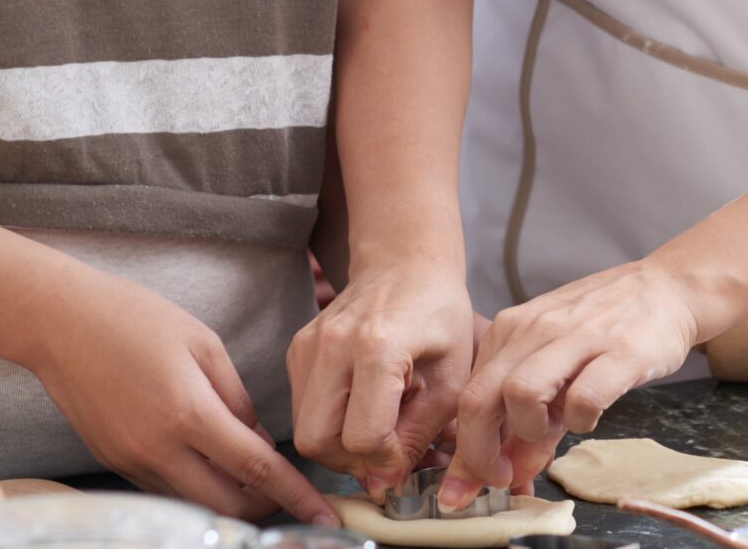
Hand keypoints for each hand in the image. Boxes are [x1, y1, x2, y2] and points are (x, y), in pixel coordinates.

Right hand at [25, 265, 335, 522]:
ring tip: (253, 477)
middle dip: (265, 507)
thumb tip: (258, 440)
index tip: (323, 514)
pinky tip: (209, 462)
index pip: (256, 470)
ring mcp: (132, 462)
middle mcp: (158, 450)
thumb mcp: (203, 344)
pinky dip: (196, 485)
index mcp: (189, 414)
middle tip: (289, 493)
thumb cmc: (136, 319)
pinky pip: (166, 489)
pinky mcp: (114, 463)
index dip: (295, 495)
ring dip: (229, 499)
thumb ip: (237, 398)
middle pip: (226, 505)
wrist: (61, 324)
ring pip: (194, 503)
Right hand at [287, 261, 477, 494]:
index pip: (362, 437)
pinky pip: (300, 408)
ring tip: (375, 426)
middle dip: (350, 463)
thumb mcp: (451, 379)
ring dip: (337, 446)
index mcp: (378, 347)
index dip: (384, 463)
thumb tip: (385, 482)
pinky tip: (359, 405)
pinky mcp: (296, 349)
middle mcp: (333, 344)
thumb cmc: (439, 317)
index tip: (404, 460)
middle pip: (317, 441)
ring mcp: (308, 344)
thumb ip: (420, 434)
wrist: (406, 265)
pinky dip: (327, 421)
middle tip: (383, 456)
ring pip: (302, 431)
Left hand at [439, 259, 705, 507]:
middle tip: (503, 479)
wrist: (666, 288)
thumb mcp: (556, 362)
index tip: (468, 487)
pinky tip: (588, 418)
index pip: (467, 396)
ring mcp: (577, 337)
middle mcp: (535, 328)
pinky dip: (580, 421)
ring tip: (553, 432)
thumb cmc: (607, 326)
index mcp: (511, 330)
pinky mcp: (620, 351)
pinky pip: (583, 398)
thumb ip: (529, 414)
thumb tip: (510, 472)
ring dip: (529, 431)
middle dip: (480, 454)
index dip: (464, 451)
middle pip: (479, 398)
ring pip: (520, 394)